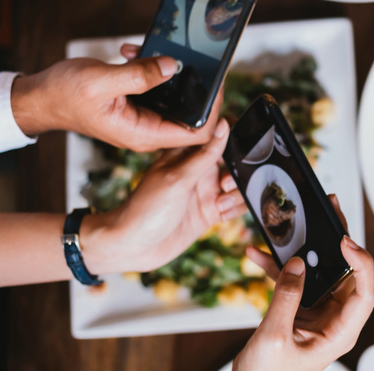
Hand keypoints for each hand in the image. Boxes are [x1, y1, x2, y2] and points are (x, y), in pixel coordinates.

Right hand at [11, 45, 221, 151]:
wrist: (38, 97)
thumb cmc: (63, 95)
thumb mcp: (101, 82)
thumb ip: (139, 75)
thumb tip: (172, 67)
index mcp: (144, 133)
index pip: (197, 134)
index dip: (213, 112)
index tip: (217, 85)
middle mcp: (148, 128)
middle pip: (191, 113)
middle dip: (194, 85)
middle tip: (194, 58)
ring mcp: (143, 116)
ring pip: (174, 96)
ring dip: (167, 70)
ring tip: (147, 50)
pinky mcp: (137, 102)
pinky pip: (156, 85)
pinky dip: (149, 65)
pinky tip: (132, 51)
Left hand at [82, 120, 245, 273]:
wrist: (132, 248)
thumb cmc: (146, 208)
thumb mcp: (177, 178)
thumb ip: (205, 154)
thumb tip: (224, 124)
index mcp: (188, 153)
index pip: (218, 135)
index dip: (234, 138)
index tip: (241, 149)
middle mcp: (200, 170)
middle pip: (234, 161)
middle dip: (239, 171)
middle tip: (224, 185)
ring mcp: (205, 191)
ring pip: (238, 184)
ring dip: (238, 193)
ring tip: (220, 203)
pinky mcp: (210, 212)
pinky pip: (236, 205)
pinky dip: (236, 208)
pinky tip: (222, 214)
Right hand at [234, 197, 373, 370]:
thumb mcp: (274, 338)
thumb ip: (286, 298)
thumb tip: (296, 264)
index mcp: (341, 332)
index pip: (366, 290)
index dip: (361, 262)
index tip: (344, 240)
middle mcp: (336, 320)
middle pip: (349, 272)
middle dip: (340, 239)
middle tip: (333, 210)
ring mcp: (319, 313)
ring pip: (322, 270)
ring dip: (308, 248)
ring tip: (305, 219)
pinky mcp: (300, 309)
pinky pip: (294, 281)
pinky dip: (277, 267)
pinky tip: (258, 254)